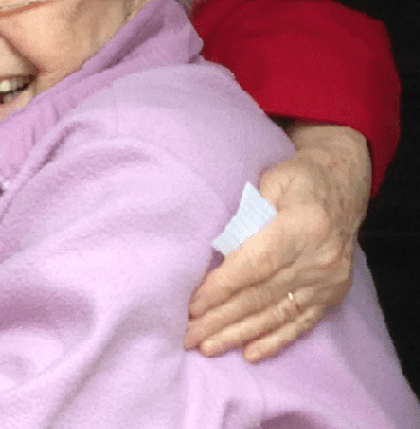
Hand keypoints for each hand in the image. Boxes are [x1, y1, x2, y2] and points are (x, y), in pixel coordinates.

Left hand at [185, 123, 370, 360]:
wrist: (342, 183)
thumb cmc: (297, 178)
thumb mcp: (271, 180)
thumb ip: (246, 212)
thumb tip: (215, 247)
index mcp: (302, 225)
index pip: (256, 265)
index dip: (223, 287)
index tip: (193, 304)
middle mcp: (319, 258)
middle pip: (262, 295)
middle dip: (221, 318)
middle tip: (188, 335)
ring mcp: (328, 280)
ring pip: (277, 314)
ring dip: (240, 334)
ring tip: (208, 347)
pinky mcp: (332, 293)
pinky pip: (301, 322)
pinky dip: (274, 340)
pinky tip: (249, 353)